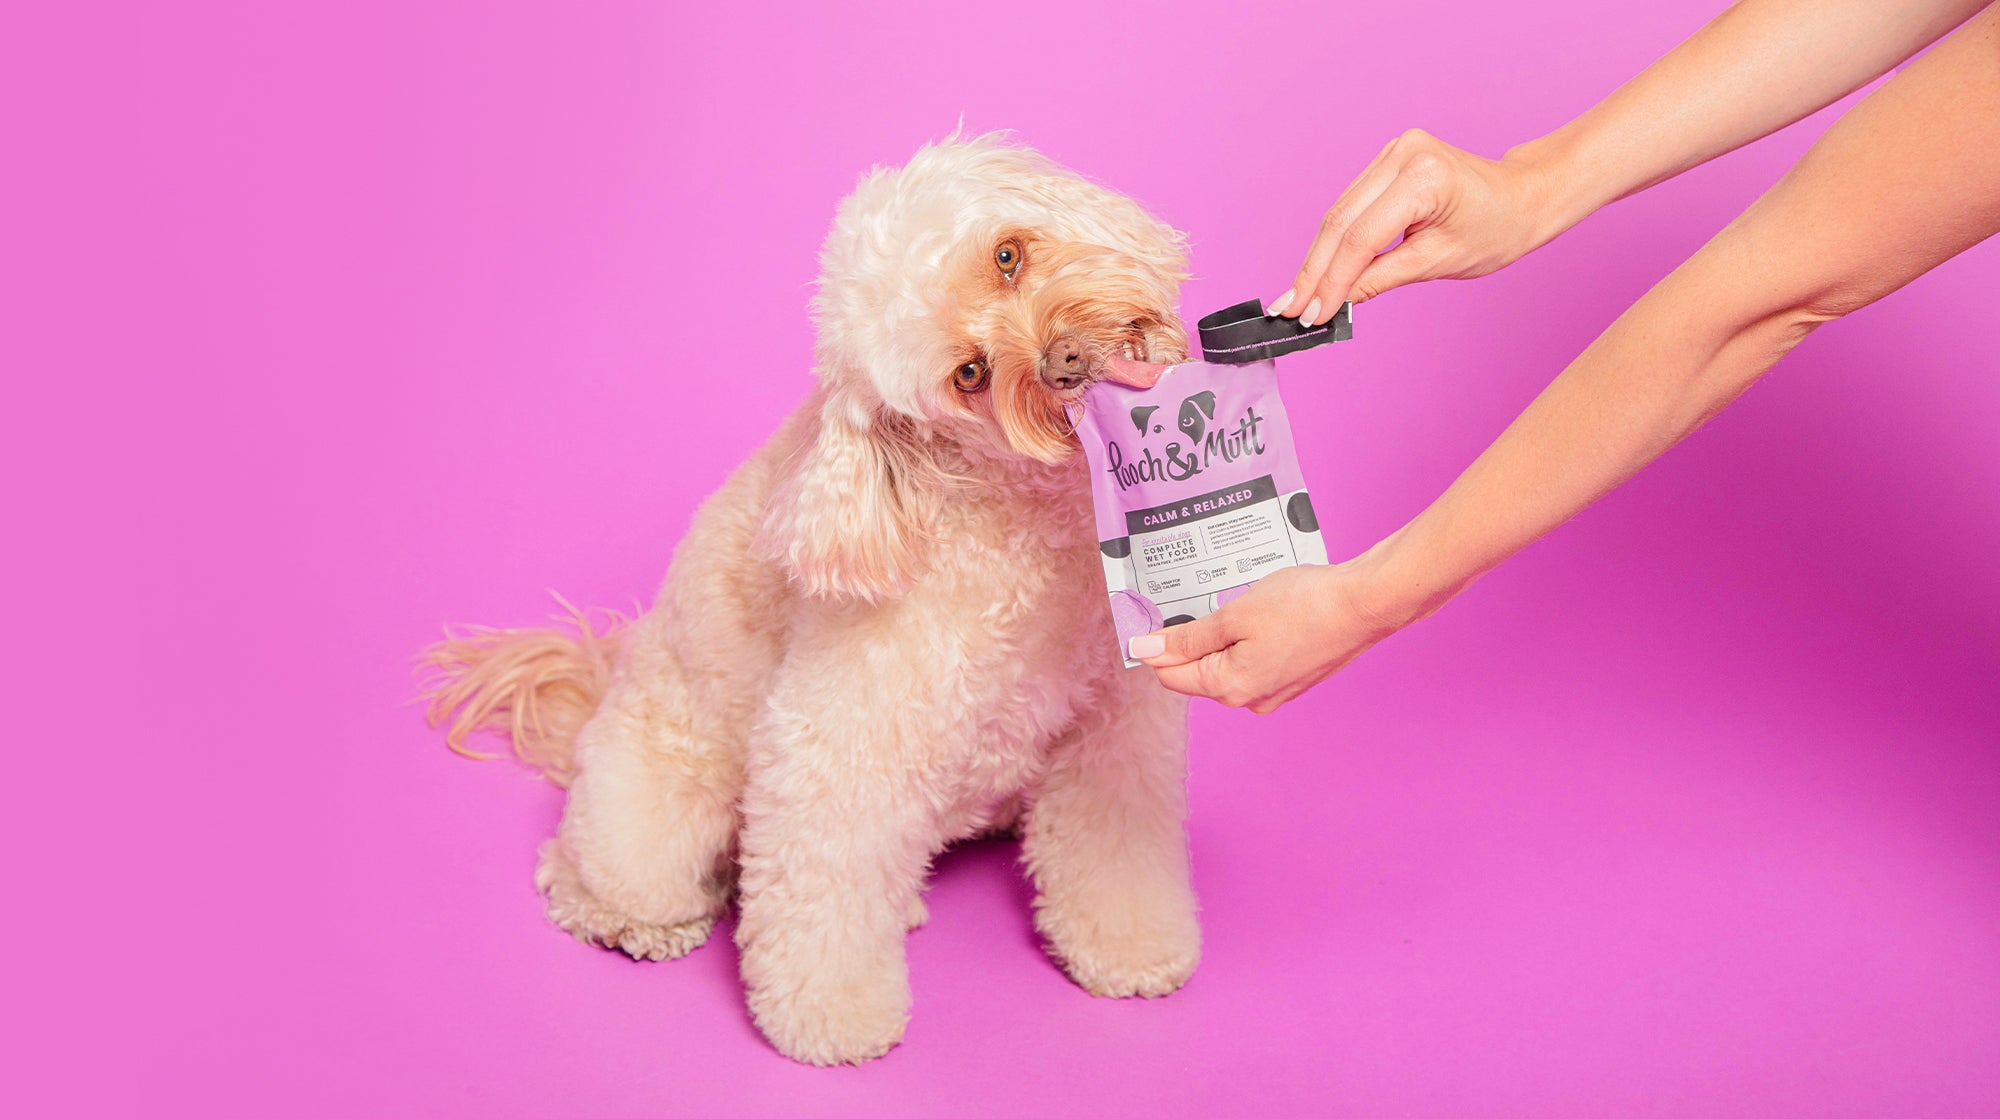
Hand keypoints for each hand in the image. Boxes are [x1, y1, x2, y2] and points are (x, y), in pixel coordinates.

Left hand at [1130, 560, 1404, 713]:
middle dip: (1194, 639)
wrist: (1365, 604)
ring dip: (1224, 636)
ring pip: (1228, 665)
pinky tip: (1264, 613)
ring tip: (1241, 603)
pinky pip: (1255, 662)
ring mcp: (1275, 693)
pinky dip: (1250, 639)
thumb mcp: (1234, 616)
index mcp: (1230, 688)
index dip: (1159, 644)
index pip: (1171, 675)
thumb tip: (1143, 651)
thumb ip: (1188, 637)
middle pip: (1199, 672)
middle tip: (1208, 600)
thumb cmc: (1305, 606)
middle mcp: (1251, 700)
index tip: (1158, 612)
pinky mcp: (1294, 679)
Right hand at [1268, 129, 1565, 325]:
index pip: (1361, 237)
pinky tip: (1318, 268)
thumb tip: (1336, 301)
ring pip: (1339, 212)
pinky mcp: (1387, 159)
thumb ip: (1381, 278)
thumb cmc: (1496, 228)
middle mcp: (1403, 154)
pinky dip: (1334, 239)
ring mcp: (1393, 151)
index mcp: (1423, 177)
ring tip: (1297, 296)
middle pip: (1341, 221)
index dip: (1331, 280)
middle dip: (1314, 270)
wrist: (1523, 196)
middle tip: (1289, 309)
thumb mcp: (1438, 262)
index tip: (1310, 314)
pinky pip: (1351, 204)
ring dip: (1317, 257)